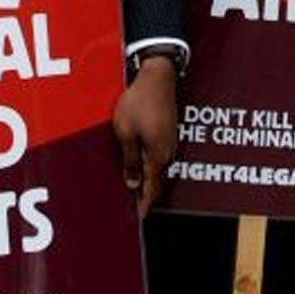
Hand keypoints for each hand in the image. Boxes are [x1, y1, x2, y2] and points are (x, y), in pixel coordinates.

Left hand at [112, 58, 177, 216]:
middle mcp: (167, 151)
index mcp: (156, 155)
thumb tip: (132, 183)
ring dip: (147, 178)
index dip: (144, 204)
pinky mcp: (167, 131)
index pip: (151, 188)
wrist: (157, 76)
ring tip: (133, 187)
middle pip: (156, 180)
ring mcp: (169, 141)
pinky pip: (158, 155)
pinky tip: (140, 163)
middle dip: (145, 194)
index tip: (139, 217)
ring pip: (158, 168)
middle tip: (133, 206)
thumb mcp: (125, 132)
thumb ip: (130, 160)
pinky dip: (149, 164)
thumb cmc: (139, 102)